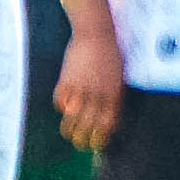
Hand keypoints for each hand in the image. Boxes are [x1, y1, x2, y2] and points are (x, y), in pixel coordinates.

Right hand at [54, 26, 129, 153]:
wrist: (96, 33)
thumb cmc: (111, 54)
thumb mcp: (119, 78)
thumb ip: (114, 97)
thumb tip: (108, 117)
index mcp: (113, 95)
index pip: (107, 125)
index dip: (100, 138)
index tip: (96, 145)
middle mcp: (97, 94)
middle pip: (88, 125)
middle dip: (82, 140)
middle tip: (79, 146)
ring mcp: (81, 88)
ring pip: (71, 117)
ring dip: (68, 128)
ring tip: (68, 133)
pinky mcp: (66, 80)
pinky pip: (60, 100)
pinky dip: (60, 106)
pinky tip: (62, 107)